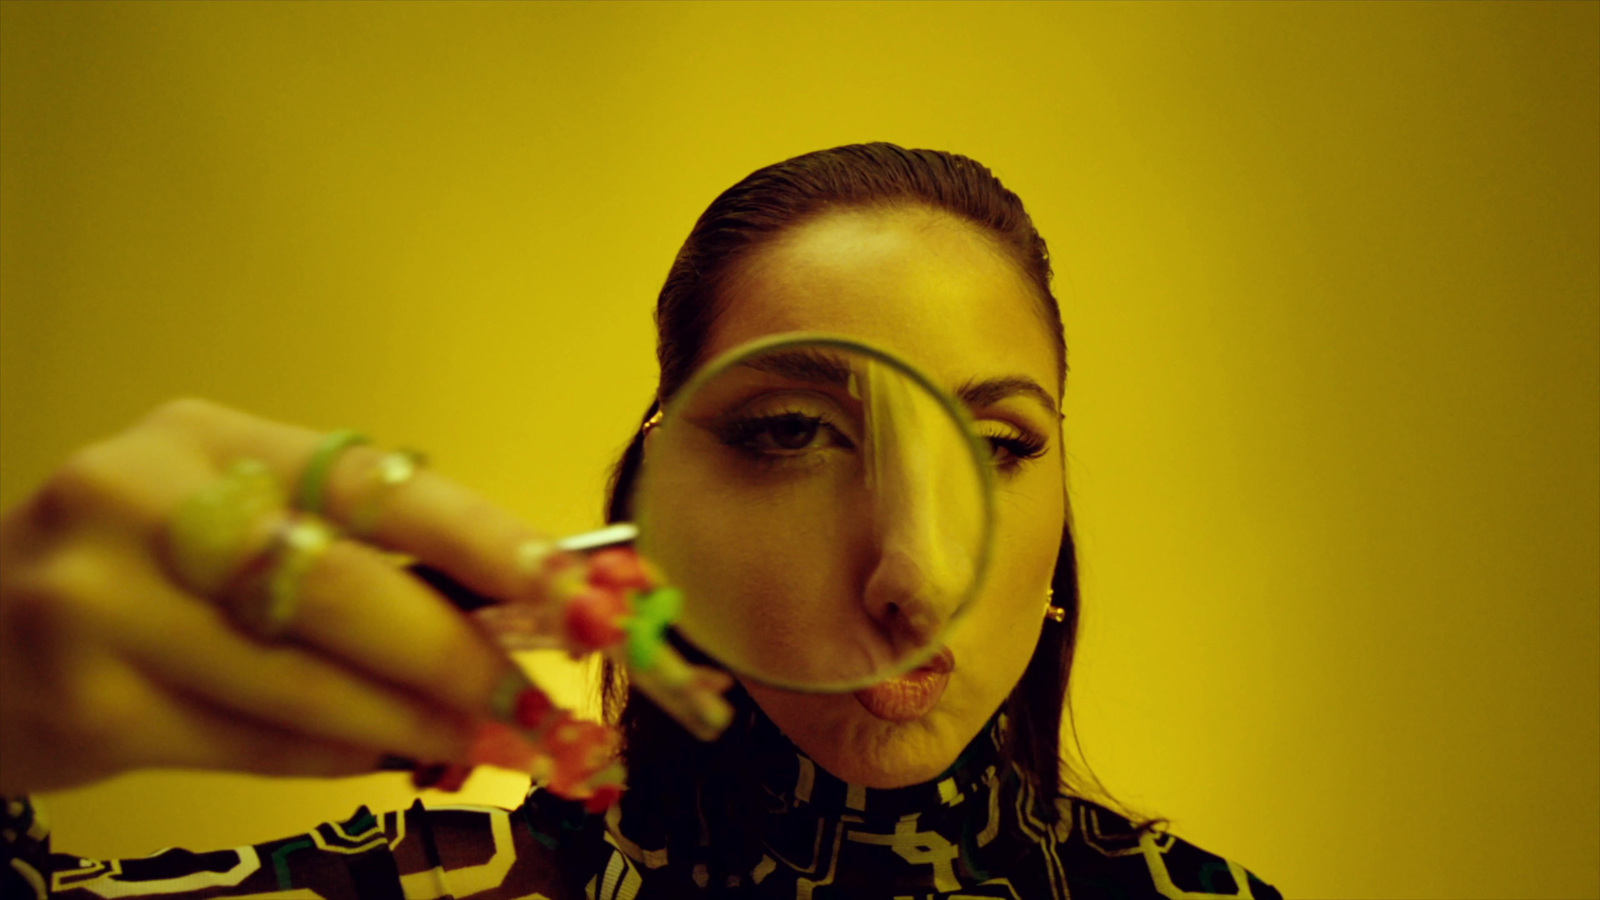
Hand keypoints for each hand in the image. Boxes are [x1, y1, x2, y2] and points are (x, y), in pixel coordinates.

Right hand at [0, 398, 577, 795]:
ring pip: (305, 677)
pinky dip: (334, 753)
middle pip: (347, 588)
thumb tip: (505, 613)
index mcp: (210, 438)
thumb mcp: (231, 522)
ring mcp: (99, 601)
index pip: (381, 484)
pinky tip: (385, 755)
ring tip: (483, 742)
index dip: (491, 542)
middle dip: (459, 656)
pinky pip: (251, 739)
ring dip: (410, 720)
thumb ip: (350, 552)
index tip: (579, 592)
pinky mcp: (81, 702)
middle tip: (535, 704)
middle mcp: (145, 500)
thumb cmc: (139, 574)